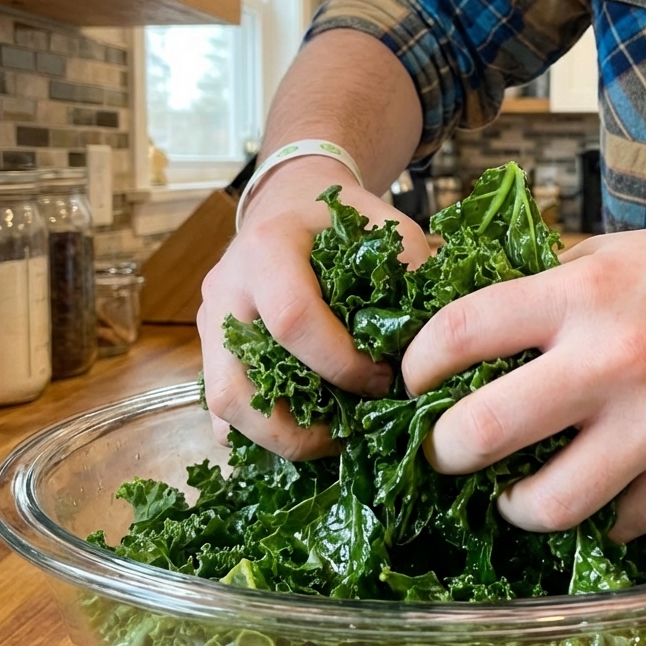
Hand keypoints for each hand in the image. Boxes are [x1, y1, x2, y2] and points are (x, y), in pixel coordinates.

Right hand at [199, 156, 429, 457]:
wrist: (284, 203)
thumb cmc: (335, 218)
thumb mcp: (378, 220)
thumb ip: (411, 259)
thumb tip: (435, 325)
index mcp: (267, 250)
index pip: (293, 320)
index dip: (340, 363)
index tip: (384, 382)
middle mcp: (226, 291)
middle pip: (236, 385)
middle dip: (296, 430)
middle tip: (349, 437)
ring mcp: (210, 324)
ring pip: (222, 407)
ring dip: (275, 440)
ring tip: (330, 443)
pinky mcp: (211, 349)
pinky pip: (221, 408)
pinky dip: (259, 432)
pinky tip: (304, 433)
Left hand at [401, 222, 645, 541]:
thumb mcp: (613, 252)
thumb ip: (542, 282)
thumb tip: (465, 315)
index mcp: (580, 294)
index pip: (462, 330)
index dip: (416, 361)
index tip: (409, 380)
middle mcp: (611, 359)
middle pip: (485, 429)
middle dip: (442, 451)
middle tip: (441, 451)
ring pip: (550, 503)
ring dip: (513, 506)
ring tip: (509, 493)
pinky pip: (621, 522)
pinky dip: (600, 517)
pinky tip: (597, 494)